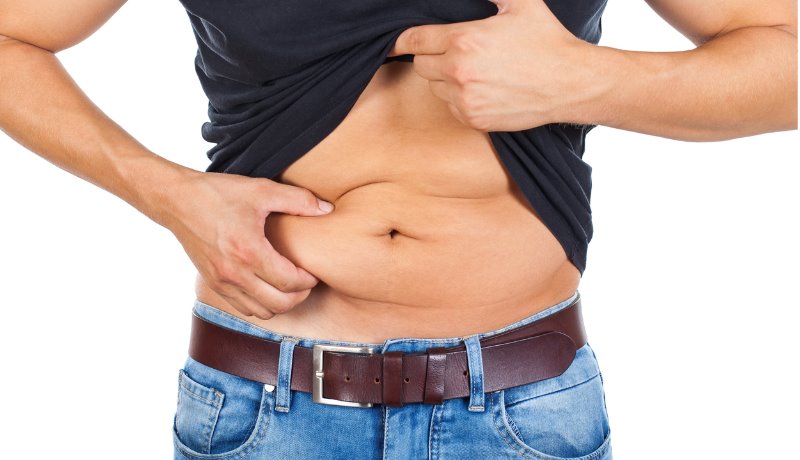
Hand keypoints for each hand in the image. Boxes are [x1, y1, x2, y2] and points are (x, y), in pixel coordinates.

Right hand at [162, 170, 334, 318]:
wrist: (176, 200)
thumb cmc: (218, 193)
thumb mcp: (261, 189)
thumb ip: (298, 200)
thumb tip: (327, 209)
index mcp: (249, 251)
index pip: (289, 282)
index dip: (308, 280)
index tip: (314, 270)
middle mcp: (234, 273)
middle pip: (279, 304)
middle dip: (299, 295)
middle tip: (306, 280)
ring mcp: (222, 282)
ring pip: (262, 311)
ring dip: (281, 303)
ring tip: (288, 284)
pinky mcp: (213, 284)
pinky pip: (244, 308)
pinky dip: (261, 304)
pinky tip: (267, 285)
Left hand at [388, 0, 592, 130]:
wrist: (569, 83)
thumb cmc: (546, 41)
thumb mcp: (520, 3)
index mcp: (464, 41)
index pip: (413, 40)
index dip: (401, 40)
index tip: (395, 43)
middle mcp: (459, 72)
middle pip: (420, 65)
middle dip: (431, 57)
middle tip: (455, 51)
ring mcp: (465, 99)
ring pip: (434, 88)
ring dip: (445, 79)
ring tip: (474, 70)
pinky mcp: (473, 119)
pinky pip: (451, 107)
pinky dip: (458, 99)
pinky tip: (482, 88)